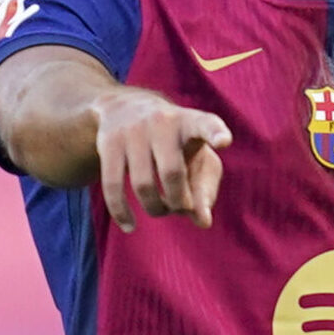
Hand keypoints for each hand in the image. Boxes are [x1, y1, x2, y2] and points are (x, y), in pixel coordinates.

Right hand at [94, 87, 231, 231]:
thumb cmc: (174, 144)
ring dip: (155, 208)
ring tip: (161, 209)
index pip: (206, 125)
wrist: (126, 107)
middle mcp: (162, 122)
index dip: (215, 133)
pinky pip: (113, 186)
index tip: (224, 141)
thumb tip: (203, 221)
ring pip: (143, 184)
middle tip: (181, 207)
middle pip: (172, 172)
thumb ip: (204, 191)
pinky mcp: (109, 143)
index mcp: (190, 122)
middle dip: (179, 201)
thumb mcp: (196, 159)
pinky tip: (130, 226)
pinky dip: (121, 212)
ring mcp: (133, 131)